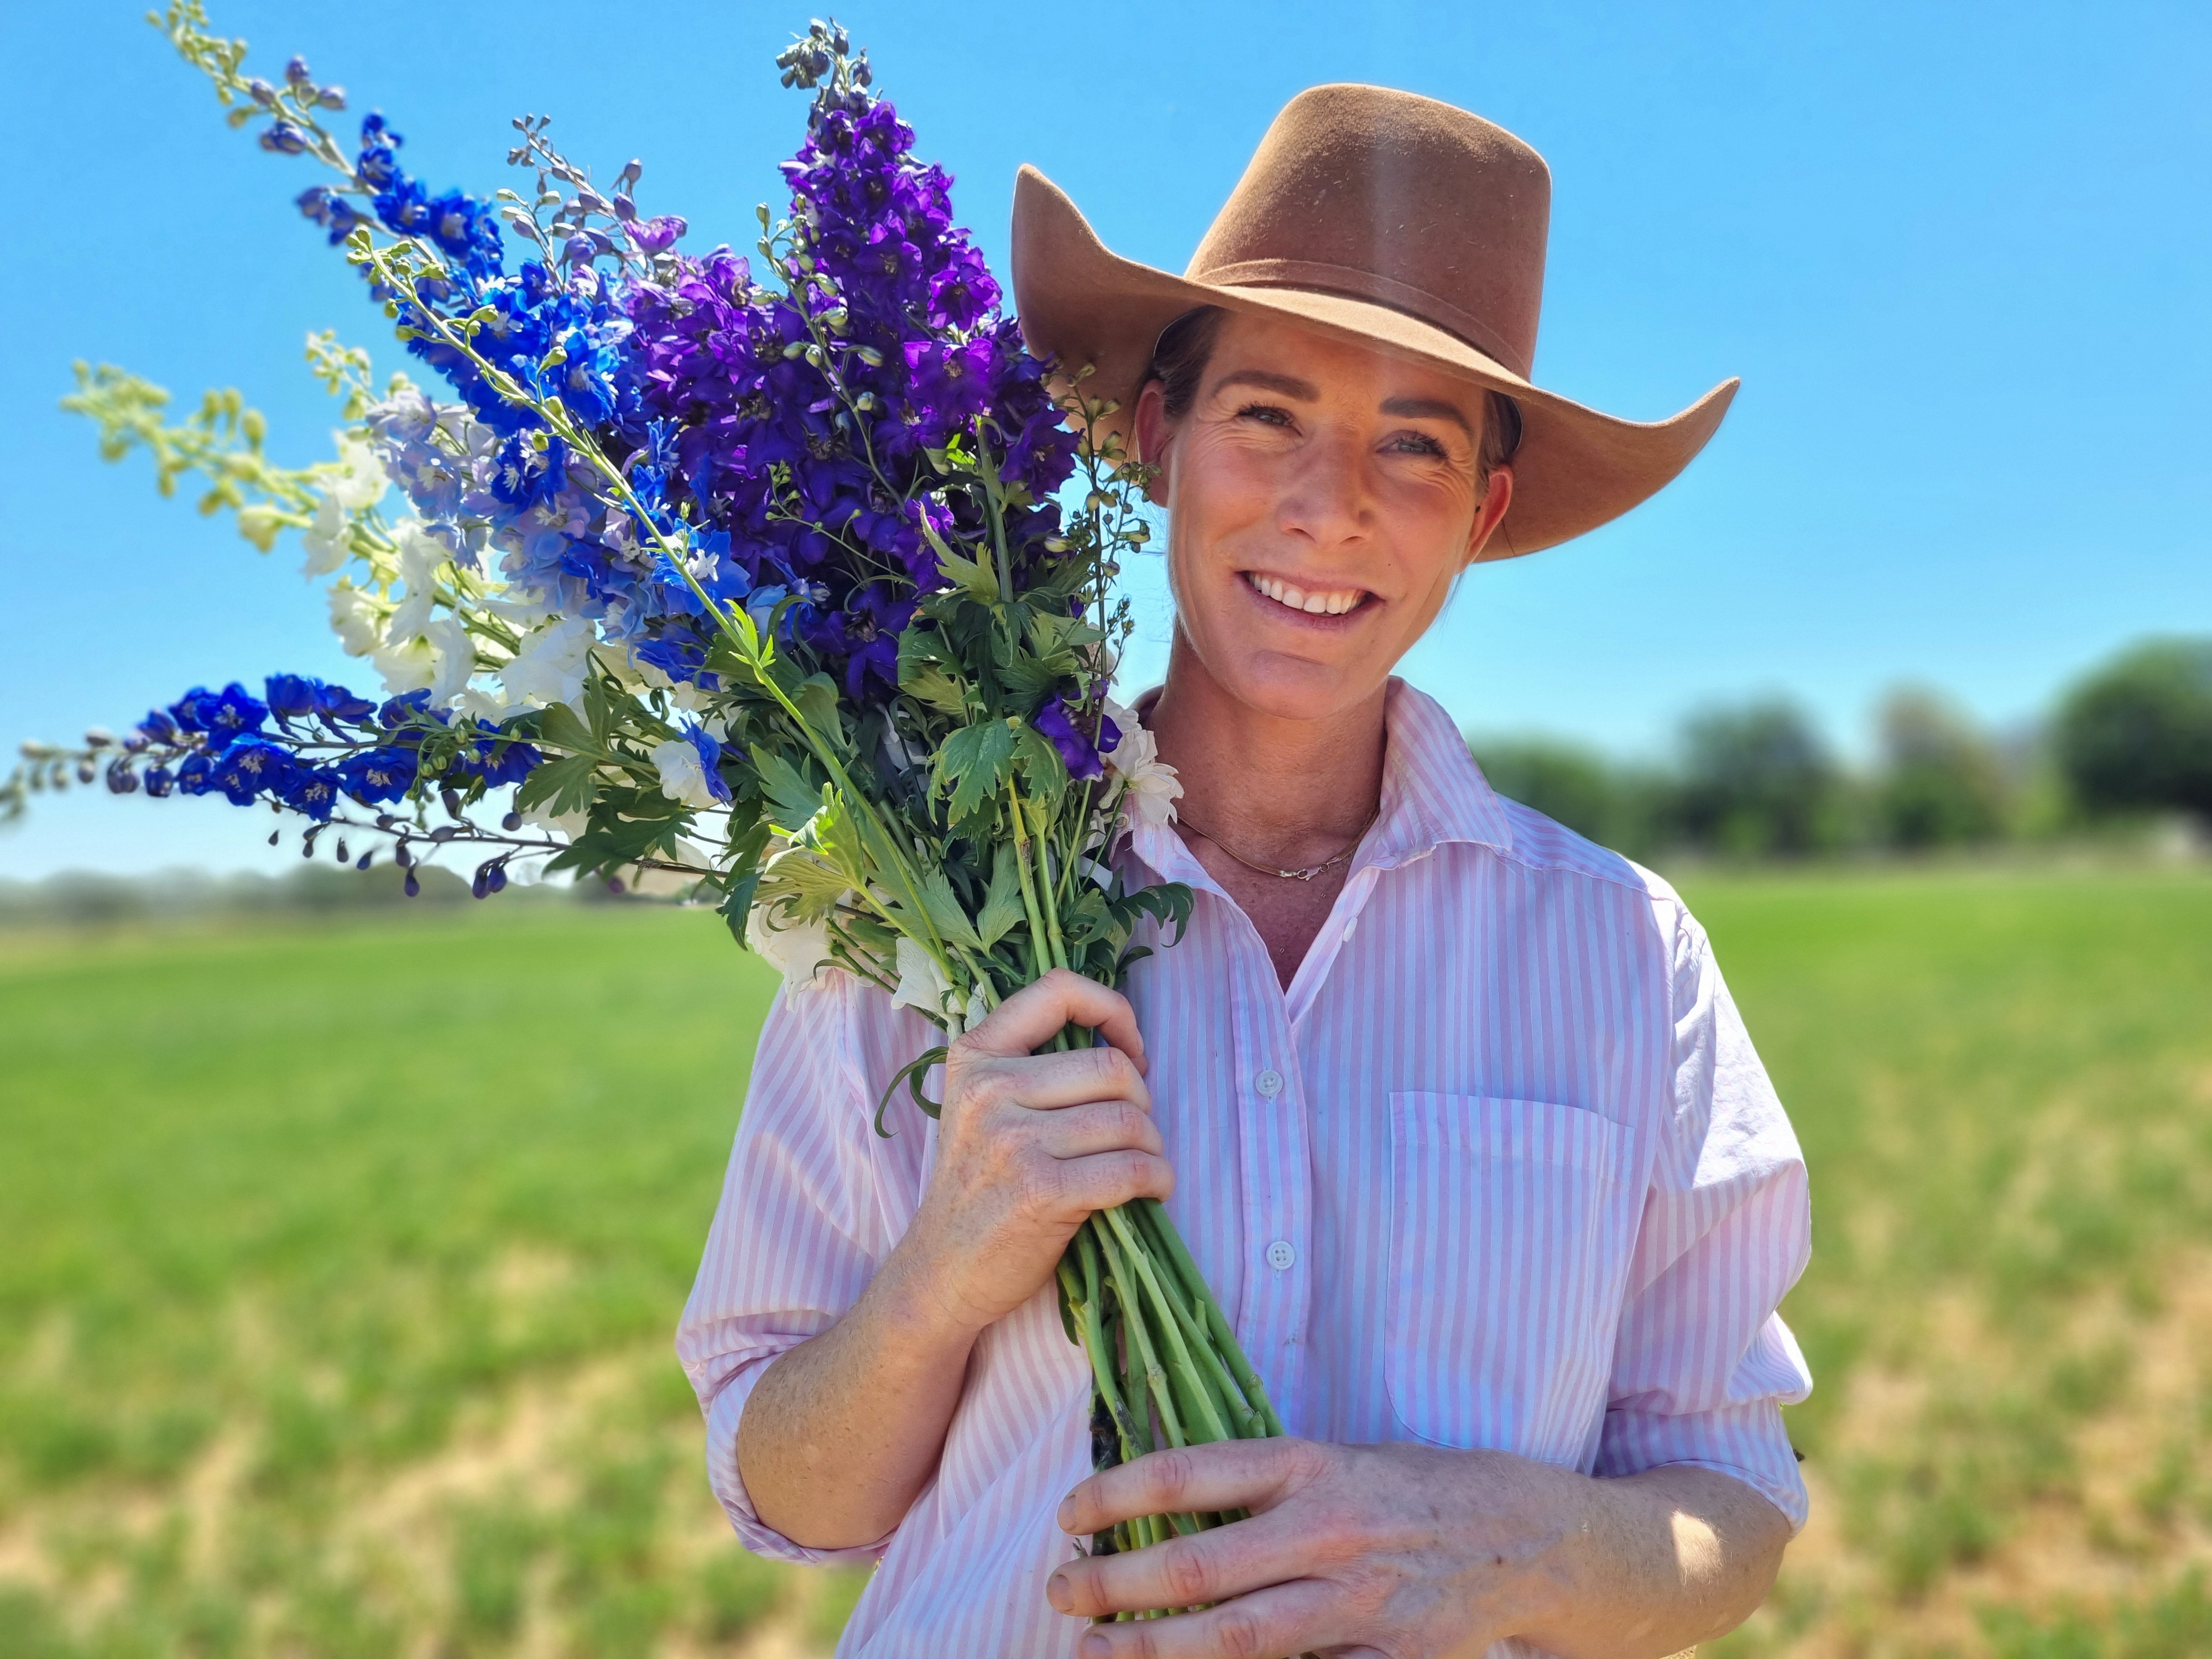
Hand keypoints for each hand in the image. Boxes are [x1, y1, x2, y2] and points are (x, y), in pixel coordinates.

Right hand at [893, 968, 1172, 1335]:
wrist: (941, 1272)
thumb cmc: (977, 1187)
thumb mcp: (980, 1107)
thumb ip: (1030, 1066)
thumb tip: (1124, 1048)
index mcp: (975, 1056)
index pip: (1058, 990)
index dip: (1113, 1010)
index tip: (1132, 1049)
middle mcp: (989, 1090)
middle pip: (1112, 1068)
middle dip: (1142, 1101)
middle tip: (1132, 1131)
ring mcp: (1014, 1140)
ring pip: (1129, 1120)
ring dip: (1152, 1147)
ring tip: (1140, 1165)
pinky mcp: (1042, 1191)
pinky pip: (1131, 1169)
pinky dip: (1157, 1179)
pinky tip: (1150, 1190)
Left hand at [1045, 1438, 1584, 1658]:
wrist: (1523, 1536)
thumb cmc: (1411, 1490)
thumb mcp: (1337, 1462)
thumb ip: (1263, 1487)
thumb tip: (1165, 1510)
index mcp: (1311, 1466)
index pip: (1191, 1474)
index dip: (1117, 1493)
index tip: (1069, 1512)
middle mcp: (1328, 1530)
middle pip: (1198, 1565)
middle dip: (1114, 1583)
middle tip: (1059, 1590)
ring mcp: (1357, 1602)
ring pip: (1235, 1637)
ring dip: (1153, 1649)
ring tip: (1094, 1649)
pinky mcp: (1385, 1657)